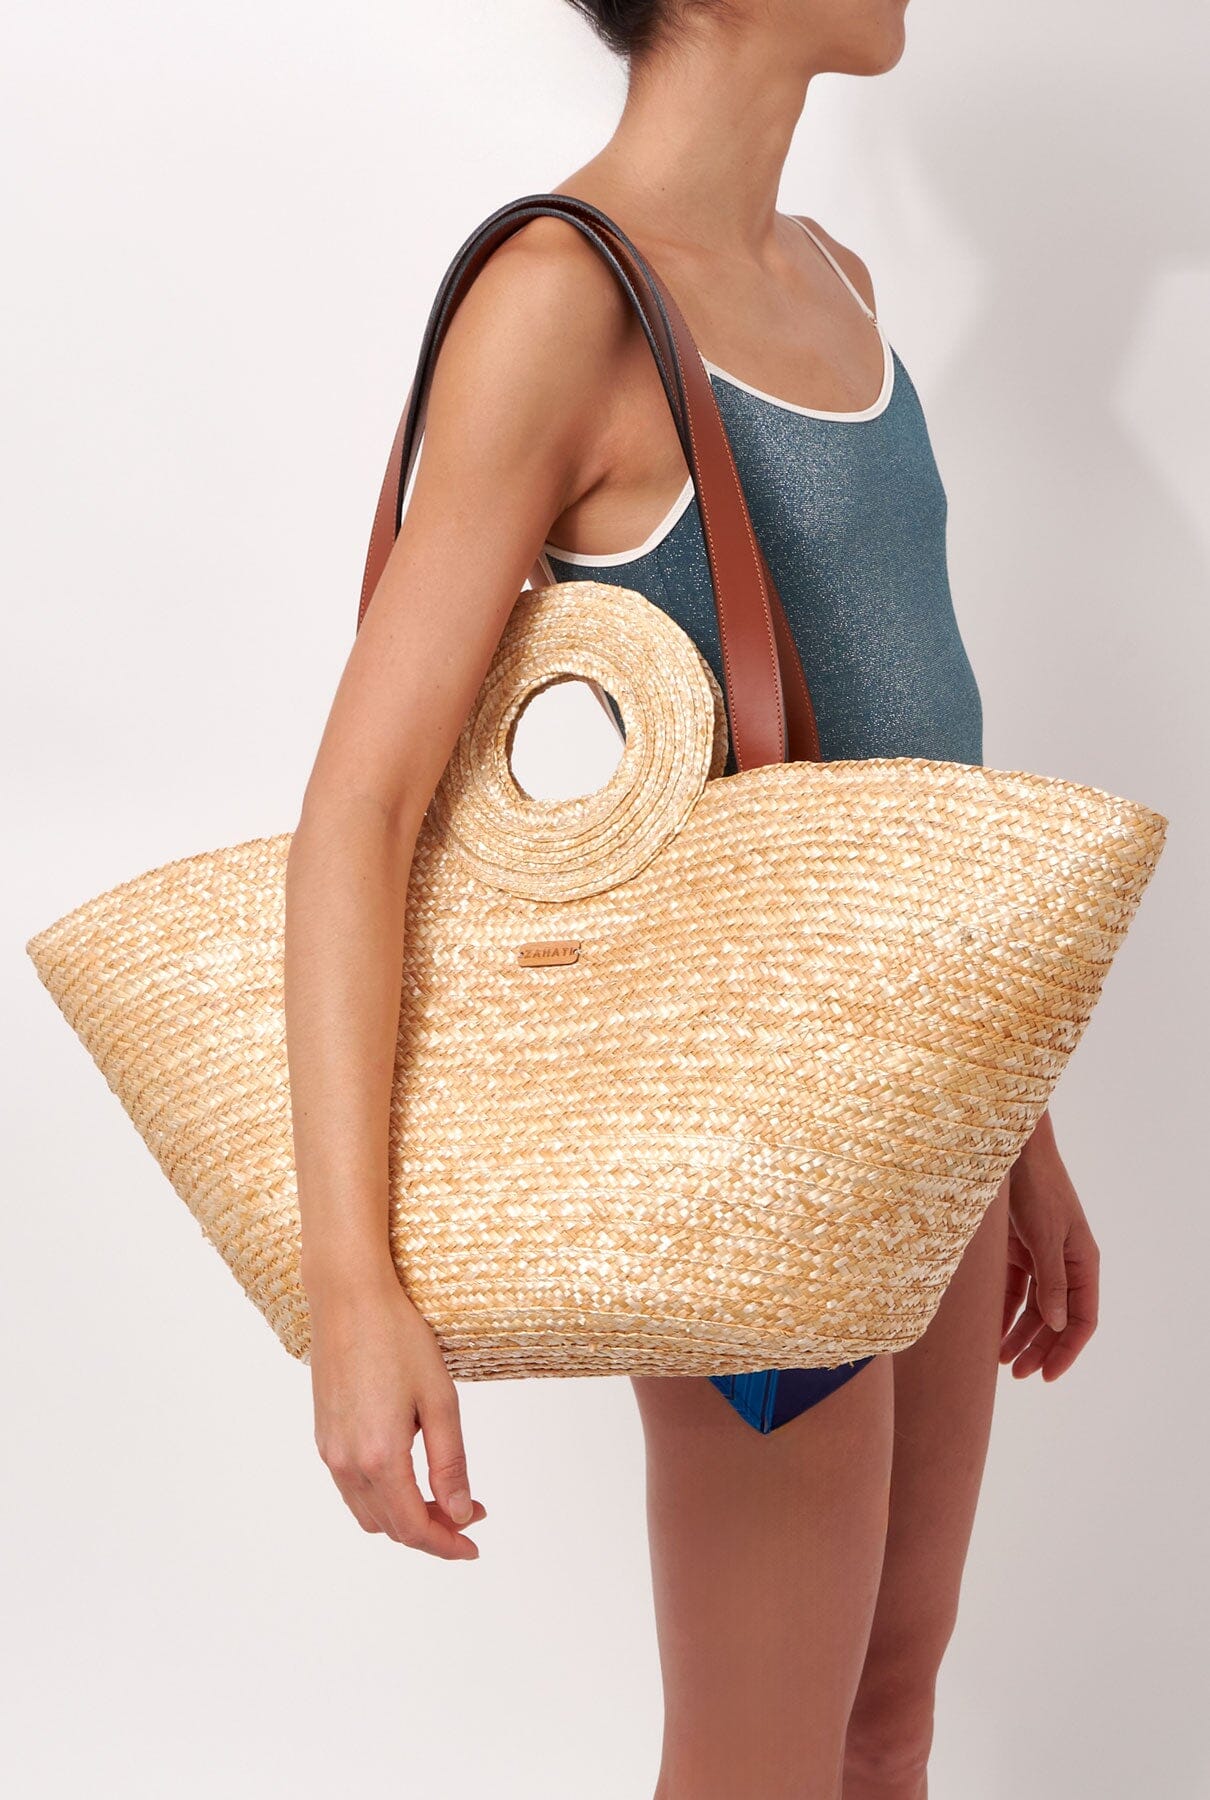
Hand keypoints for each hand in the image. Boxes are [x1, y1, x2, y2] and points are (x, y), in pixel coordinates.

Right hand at [306, 1270, 485, 1558]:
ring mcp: (330, 1451)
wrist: (349, 1299)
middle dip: (432, 1532)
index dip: (446, 1544)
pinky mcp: (323, 1436)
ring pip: (368, 1513)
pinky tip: (409, 1478)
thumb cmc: (398, 1339)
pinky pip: (352, 1490)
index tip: (475, 1545)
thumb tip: (462, 1514)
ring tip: (444, 1498)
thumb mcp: (440, 1400)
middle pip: (390, 1527)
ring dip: (405, 1518)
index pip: (413, 1527)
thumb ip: (450, 1464)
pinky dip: (382, 1499)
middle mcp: (346, 1462)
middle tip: (470, 1514)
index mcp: (379, 1456)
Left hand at [1000, 1111, 1099, 1381]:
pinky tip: (988, 1332)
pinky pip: (1011, 1291)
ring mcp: (1039, 1256)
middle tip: (1017, 1375)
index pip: (1082, 1319)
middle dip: (1039, 1349)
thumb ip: (1051, 1280)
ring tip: (1000, 1362)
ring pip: (1032, 1308)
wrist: (1009, 1149)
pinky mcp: (1014, 1249)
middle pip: (1056, 1319)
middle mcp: (1064, 1263)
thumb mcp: (1044, 1235)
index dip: (1067, 1349)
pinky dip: (1002, 1312)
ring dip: (1018, 1335)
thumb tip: (1056, 1324)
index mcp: (1082, 1261)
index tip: (1047, 1375)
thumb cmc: (1034, 1187)